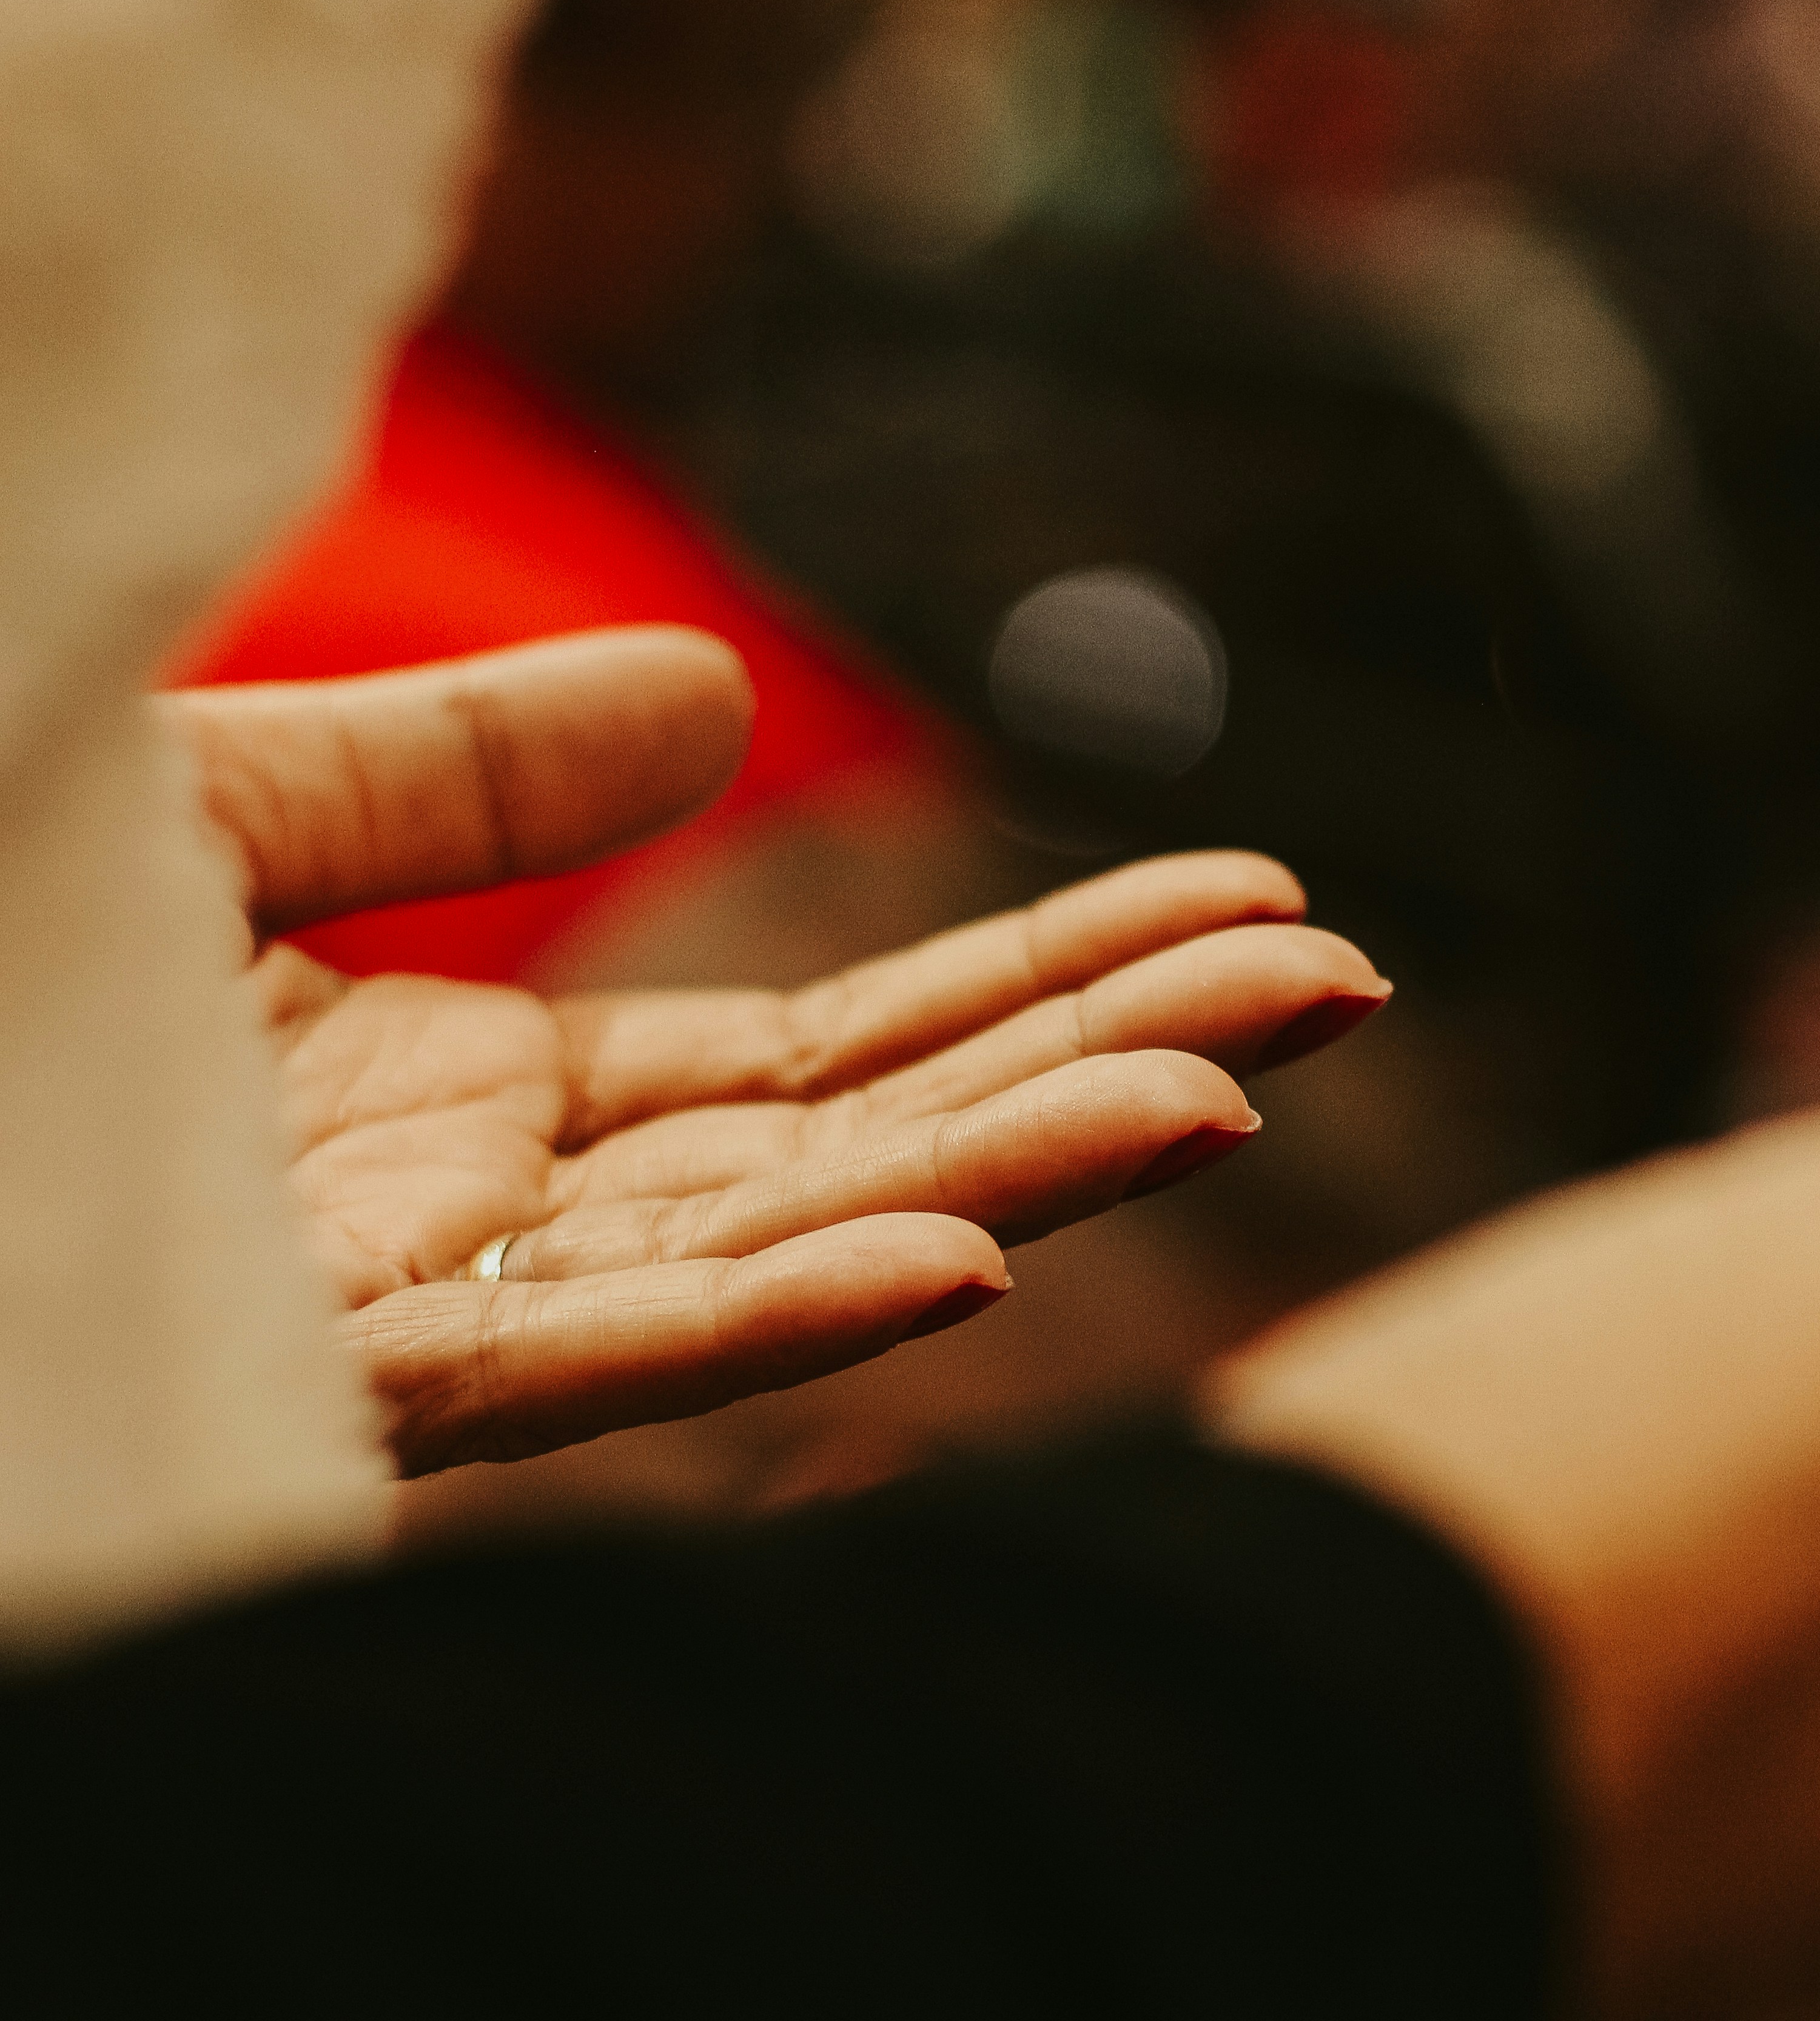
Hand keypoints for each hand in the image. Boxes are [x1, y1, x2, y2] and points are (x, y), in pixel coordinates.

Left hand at [165, 629, 1388, 1475]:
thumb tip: (728, 703)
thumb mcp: (194, 821)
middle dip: (1108, 1061)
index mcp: (489, 1118)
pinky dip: (781, 1322)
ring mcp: (423, 1334)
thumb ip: (449, 781)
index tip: (1247, 907)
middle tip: (1338, 983)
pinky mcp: (325, 1403)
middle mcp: (502, 1238)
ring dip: (1019, 1181)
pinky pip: (585, 1377)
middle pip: (871, 1149)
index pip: (842, 1053)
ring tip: (1230, 1095)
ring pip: (783, 1265)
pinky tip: (958, 1266)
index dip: (1048, 974)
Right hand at [1216, 856, 1819, 2016]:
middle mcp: (1765, 1965)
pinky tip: (1413, 1617)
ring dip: (1723, 1692)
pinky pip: (1492, 1801)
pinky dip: (1513, 1704)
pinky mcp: (1355, 1907)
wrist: (1138, 1802)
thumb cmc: (1570, 1551)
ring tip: (1677, 1545)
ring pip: (1698, 1824)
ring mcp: (1560, 1951)